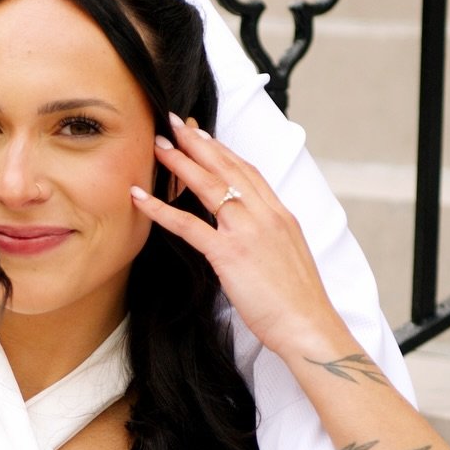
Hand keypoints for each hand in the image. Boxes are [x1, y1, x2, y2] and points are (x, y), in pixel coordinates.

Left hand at [131, 116, 343, 357]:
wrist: (308, 325)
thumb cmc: (298, 301)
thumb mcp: (287, 257)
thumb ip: (269, 238)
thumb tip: (251, 236)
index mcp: (280, 215)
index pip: (249, 171)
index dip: (223, 151)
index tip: (203, 136)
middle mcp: (265, 215)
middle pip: (227, 168)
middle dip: (198, 143)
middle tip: (174, 124)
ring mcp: (247, 232)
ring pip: (209, 186)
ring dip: (180, 163)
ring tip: (157, 146)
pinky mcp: (230, 254)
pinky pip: (188, 225)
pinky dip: (161, 209)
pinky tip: (141, 198)